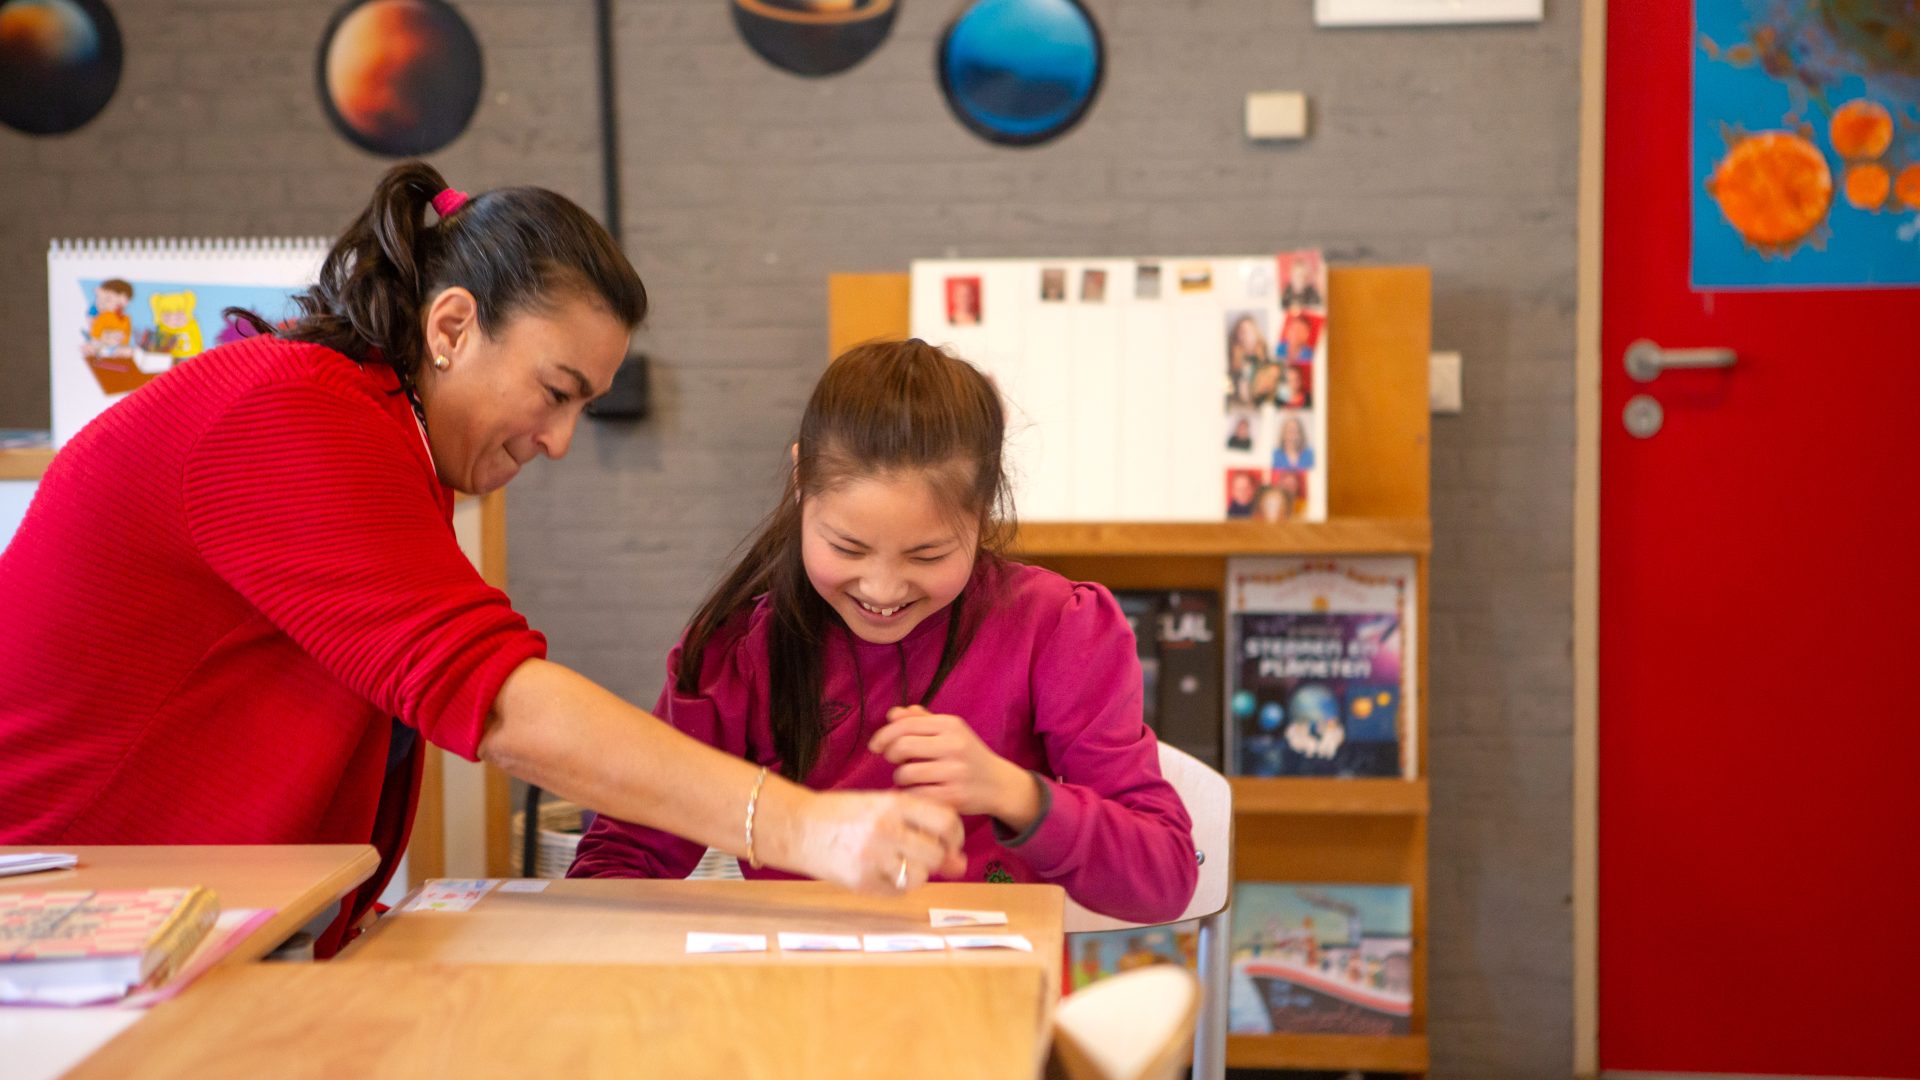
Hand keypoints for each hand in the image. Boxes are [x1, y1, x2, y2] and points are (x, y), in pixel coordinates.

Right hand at [776, 786, 966, 894]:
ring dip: (916, 874)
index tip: (950, 843)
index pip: (946, 821)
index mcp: (894, 803)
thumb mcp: (884, 809)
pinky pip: (897, 891)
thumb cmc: (845, 815)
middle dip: (937, 858)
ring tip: (898, 863)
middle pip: (937, 853)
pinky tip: (880, 871)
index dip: (955, 836)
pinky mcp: (860, 882)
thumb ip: (922, 829)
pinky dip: (896, 885)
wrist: (798, 827)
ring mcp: (872, 857)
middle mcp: (885, 829)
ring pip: (920, 876)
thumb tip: (960, 864)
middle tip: (924, 856)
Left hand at [869, 705, 1040, 831]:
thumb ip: (921, 720)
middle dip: (890, 756)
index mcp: (951, 724)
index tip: (876, 746)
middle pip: (901, 747)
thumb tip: (892, 714)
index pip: (904, 724)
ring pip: (905, 774)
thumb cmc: (967, 755)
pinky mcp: (953, 797)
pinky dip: (909, 795)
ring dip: (900, 778)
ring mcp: (955, 772)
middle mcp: (954, 745)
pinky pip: (914, 795)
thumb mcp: (951, 731)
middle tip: (896, 762)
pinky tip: (916, 792)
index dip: (883, 735)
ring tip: (911, 779)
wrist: (999, 784)